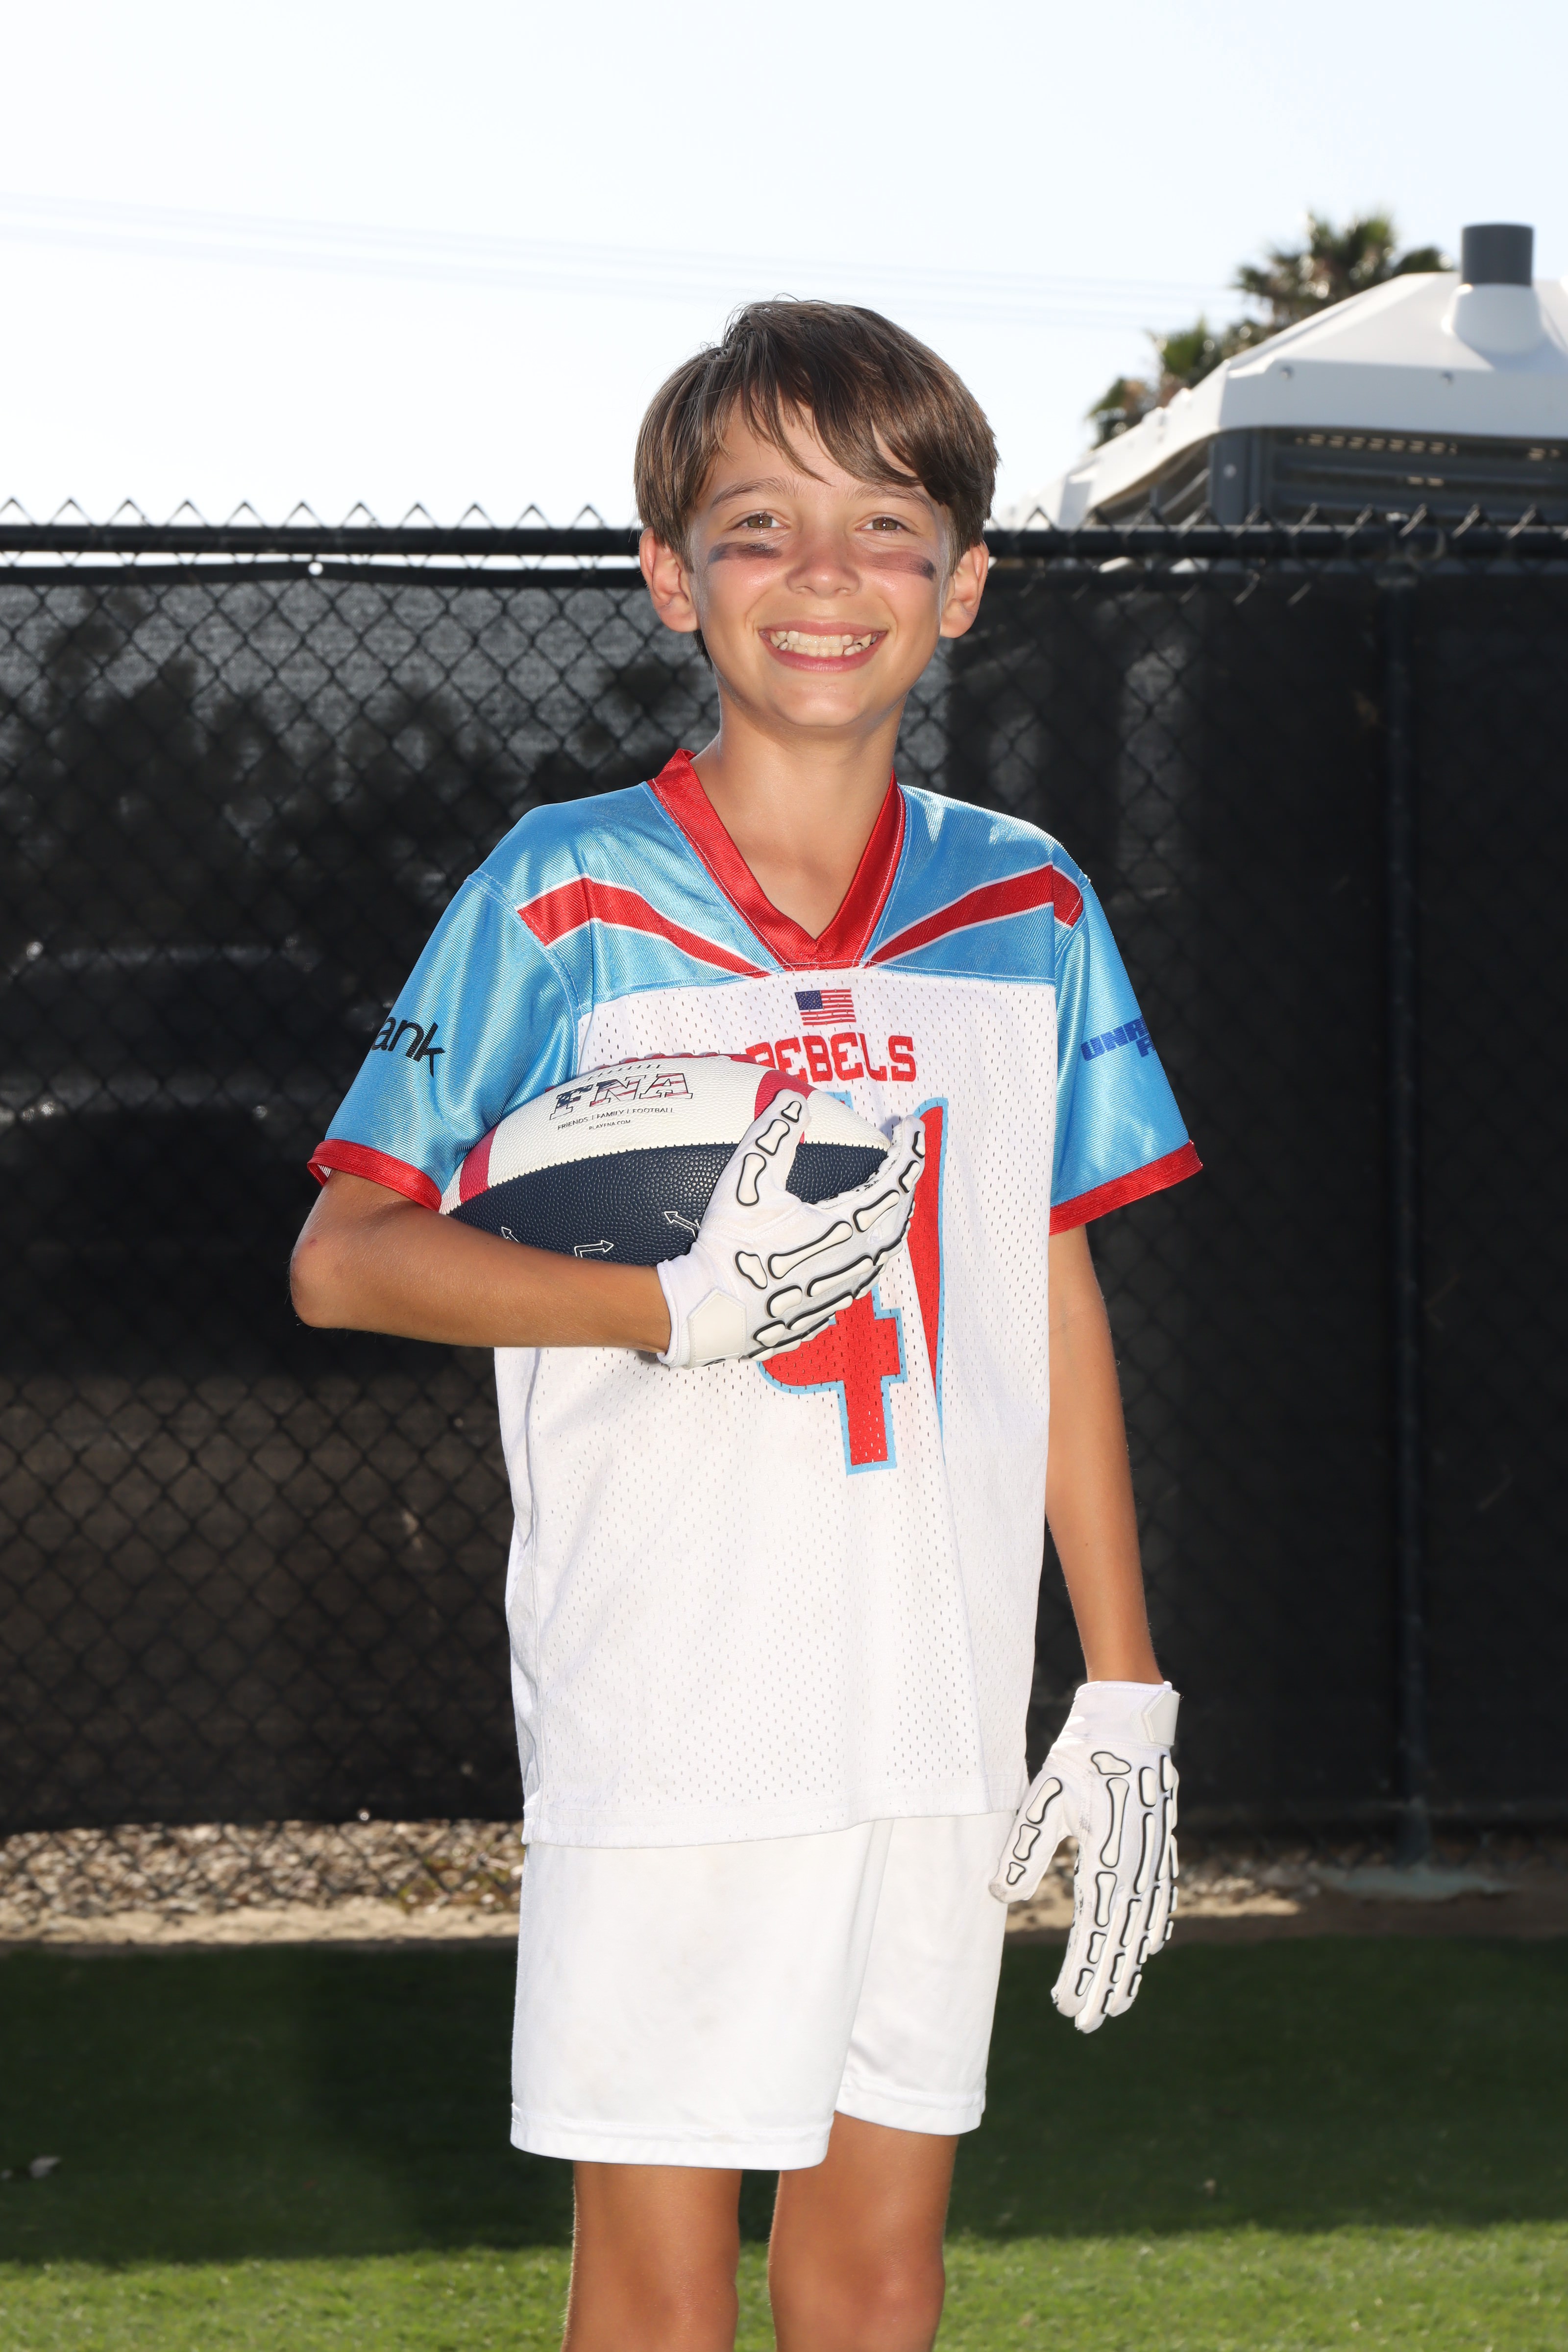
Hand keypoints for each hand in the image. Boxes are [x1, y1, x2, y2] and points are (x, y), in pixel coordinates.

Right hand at [657, 1096, 923, 1367]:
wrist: (707, 1310)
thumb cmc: (728, 1246)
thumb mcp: (746, 1181)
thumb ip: (774, 1134)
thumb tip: (794, 1100)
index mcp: (844, 1227)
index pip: (896, 1180)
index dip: (910, 1148)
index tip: (909, 1125)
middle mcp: (854, 1261)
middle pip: (899, 1216)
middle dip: (905, 1182)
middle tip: (901, 1156)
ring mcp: (843, 1291)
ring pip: (885, 1252)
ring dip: (891, 1219)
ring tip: (887, 1197)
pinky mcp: (827, 1310)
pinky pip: (864, 1277)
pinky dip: (870, 1251)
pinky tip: (857, 1245)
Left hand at [990, 1681, 1178, 2033]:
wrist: (1128, 1722)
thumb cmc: (1081, 1759)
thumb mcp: (1044, 1799)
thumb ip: (1024, 1849)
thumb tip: (998, 1894)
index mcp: (1109, 1860)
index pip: (1094, 1932)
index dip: (1082, 1973)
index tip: (1065, 2007)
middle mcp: (1138, 1867)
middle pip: (1122, 1941)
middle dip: (1105, 1984)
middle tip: (1087, 2023)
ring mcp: (1155, 1858)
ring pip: (1144, 1927)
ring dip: (1130, 1966)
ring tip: (1117, 2000)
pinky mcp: (1161, 1845)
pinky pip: (1161, 1899)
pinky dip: (1154, 1929)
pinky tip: (1149, 1947)